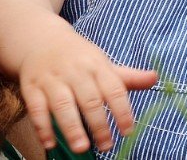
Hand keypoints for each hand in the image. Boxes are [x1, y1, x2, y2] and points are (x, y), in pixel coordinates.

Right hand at [16, 21, 158, 153]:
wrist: (41, 39)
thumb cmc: (78, 57)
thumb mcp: (103, 63)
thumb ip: (127, 77)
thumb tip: (155, 78)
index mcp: (97, 65)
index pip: (114, 88)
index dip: (123, 110)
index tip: (128, 131)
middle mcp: (75, 71)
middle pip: (89, 99)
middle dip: (99, 124)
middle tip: (106, 146)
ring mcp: (52, 79)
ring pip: (63, 104)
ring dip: (72, 127)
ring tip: (82, 148)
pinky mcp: (31, 87)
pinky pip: (36, 108)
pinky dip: (42, 127)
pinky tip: (50, 144)